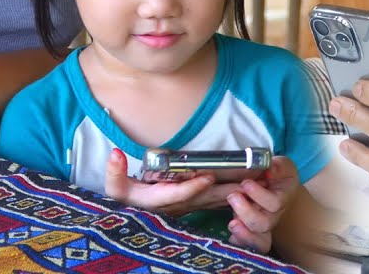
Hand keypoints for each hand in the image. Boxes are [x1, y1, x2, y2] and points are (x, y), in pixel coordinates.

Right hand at [104, 148, 242, 216]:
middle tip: (246, 179)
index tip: (206, 176)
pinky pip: (218, 200)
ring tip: (255, 180)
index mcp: (157, 200)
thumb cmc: (127, 199)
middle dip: (225, 189)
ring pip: (215, 199)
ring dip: (234, 190)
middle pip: (204, 198)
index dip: (191, 187)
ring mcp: (189, 206)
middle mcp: (177, 206)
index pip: (177, 195)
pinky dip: (234, 193)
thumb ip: (114, 173)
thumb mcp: (115, 188)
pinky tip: (250, 186)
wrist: (136, 214)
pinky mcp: (197, 204)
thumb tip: (115, 154)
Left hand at [225, 156, 300, 252]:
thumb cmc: (278, 175)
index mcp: (282, 198)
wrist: (277, 187)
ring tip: (232, 220)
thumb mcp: (280, 165)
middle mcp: (273, 215)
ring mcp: (263, 226)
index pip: (274, 203)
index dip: (259, 195)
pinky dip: (239, 241)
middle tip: (233, 196)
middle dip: (246, 212)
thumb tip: (270, 168)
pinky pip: (248, 245)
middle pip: (263, 224)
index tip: (246, 183)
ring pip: (257, 239)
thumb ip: (277, 165)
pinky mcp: (252, 232)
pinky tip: (232, 230)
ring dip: (242, 230)